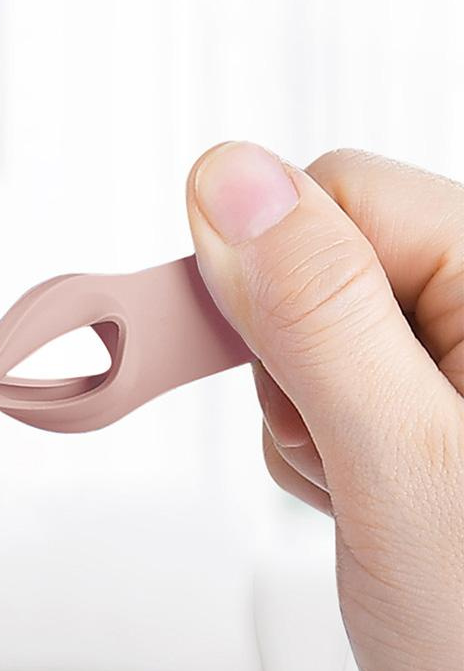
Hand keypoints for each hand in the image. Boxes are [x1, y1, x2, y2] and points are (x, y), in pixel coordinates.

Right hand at [187, 144, 462, 670]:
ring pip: (304, 327)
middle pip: (314, 259)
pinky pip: (320, 380)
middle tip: (332, 443)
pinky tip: (357, 489)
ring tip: (357, 482)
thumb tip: (231, 181)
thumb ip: (317, 317)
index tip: (228, 346)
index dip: (262, 264)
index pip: (336, 193)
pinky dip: (311, 437)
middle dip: (283, 354)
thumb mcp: (404, 470)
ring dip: (297, 407)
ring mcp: (450, 358)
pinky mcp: (416, 401)